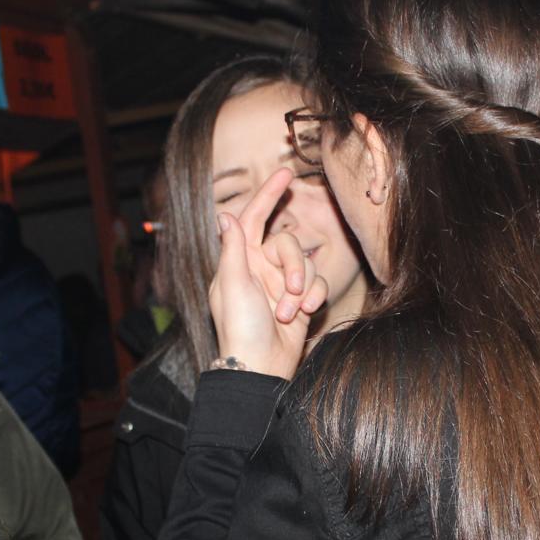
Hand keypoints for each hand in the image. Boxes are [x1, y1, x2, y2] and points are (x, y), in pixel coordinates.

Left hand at [207, 167, 329, 380]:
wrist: (262, 366)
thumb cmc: (240, 328)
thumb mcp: (232, 284)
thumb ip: (232, 248)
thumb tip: (223, 215)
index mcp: (238, 260)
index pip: (252, 218)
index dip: (267, 195)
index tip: (284, 173)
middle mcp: (259, 268)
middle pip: (287, 243)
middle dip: (293, 265)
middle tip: (289, 292)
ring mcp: (280, 283)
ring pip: (305, 263)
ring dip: (301, 287)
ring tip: (290, 311)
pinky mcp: (300, 299)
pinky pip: (316, 282)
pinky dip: (313, 296)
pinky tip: (305, 313)